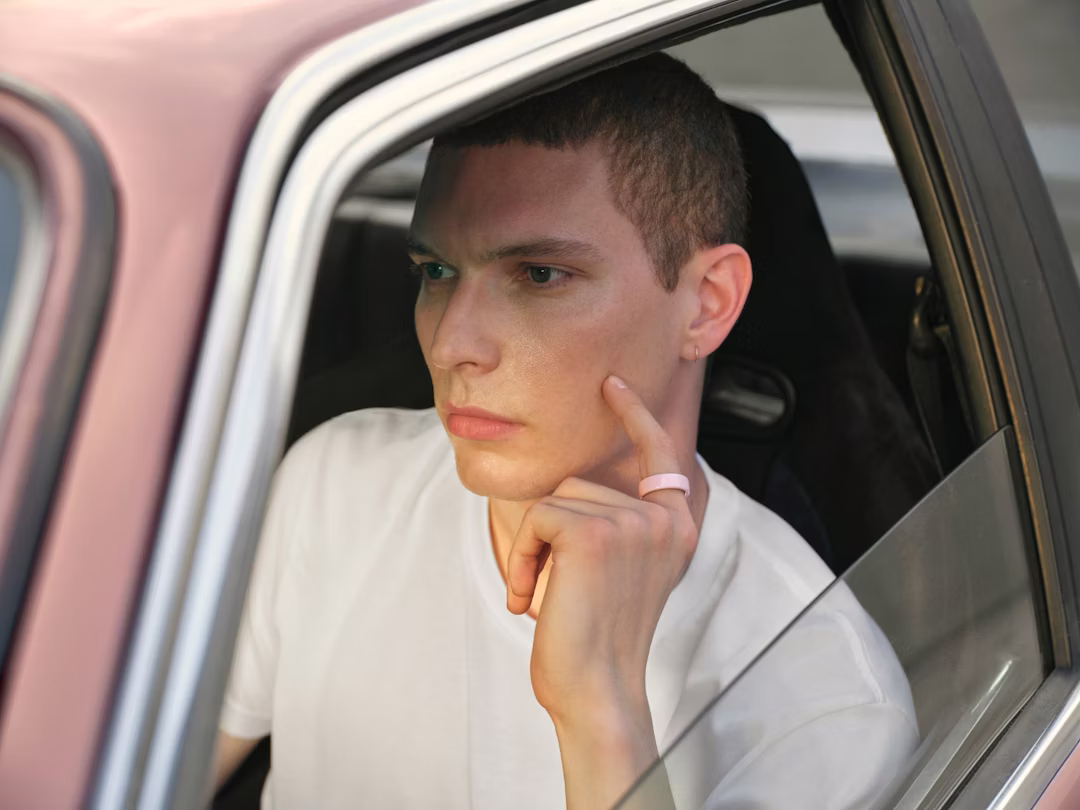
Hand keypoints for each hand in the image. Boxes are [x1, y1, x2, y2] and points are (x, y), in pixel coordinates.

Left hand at [506, 375, 696, 808]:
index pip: (659, 453)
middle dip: (551, 531)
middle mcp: (662, 519)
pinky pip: (535, 520)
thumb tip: (576, 487)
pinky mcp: (594, 532)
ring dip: (533, 548)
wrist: (598, 691)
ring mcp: (632, 522)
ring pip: (553, 501)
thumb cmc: (600, 640)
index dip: (635, 415)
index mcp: (676, 526)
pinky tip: (530, 598)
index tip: (612, 385)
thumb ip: (618, 525)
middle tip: (555, 587)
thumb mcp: (623, 571)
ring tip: (545, 595)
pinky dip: (522, 557)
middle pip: (579, 485)